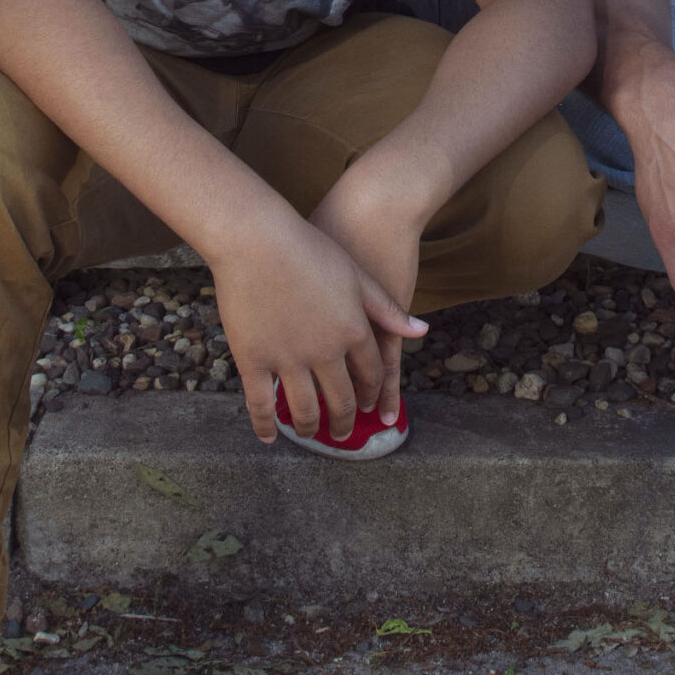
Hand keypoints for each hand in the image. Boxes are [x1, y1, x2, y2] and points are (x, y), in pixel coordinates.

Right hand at [207, 199, 424, 446]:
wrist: (257, 238)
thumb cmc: (309, 248)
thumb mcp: (357, 276)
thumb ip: (387, 309)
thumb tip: (421, 331)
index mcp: (354, 331)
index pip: (371, 374)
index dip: (372, 393)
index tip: (369, 405)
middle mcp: (325, 352)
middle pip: (341, 400)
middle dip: (344, 422)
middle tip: (343, 434)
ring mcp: (288, 358)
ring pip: (304, 409)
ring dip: (311, 427)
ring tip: (311, 433)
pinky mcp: (253, 359)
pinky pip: (261, 403)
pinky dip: (266, 425)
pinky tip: (270, 437)